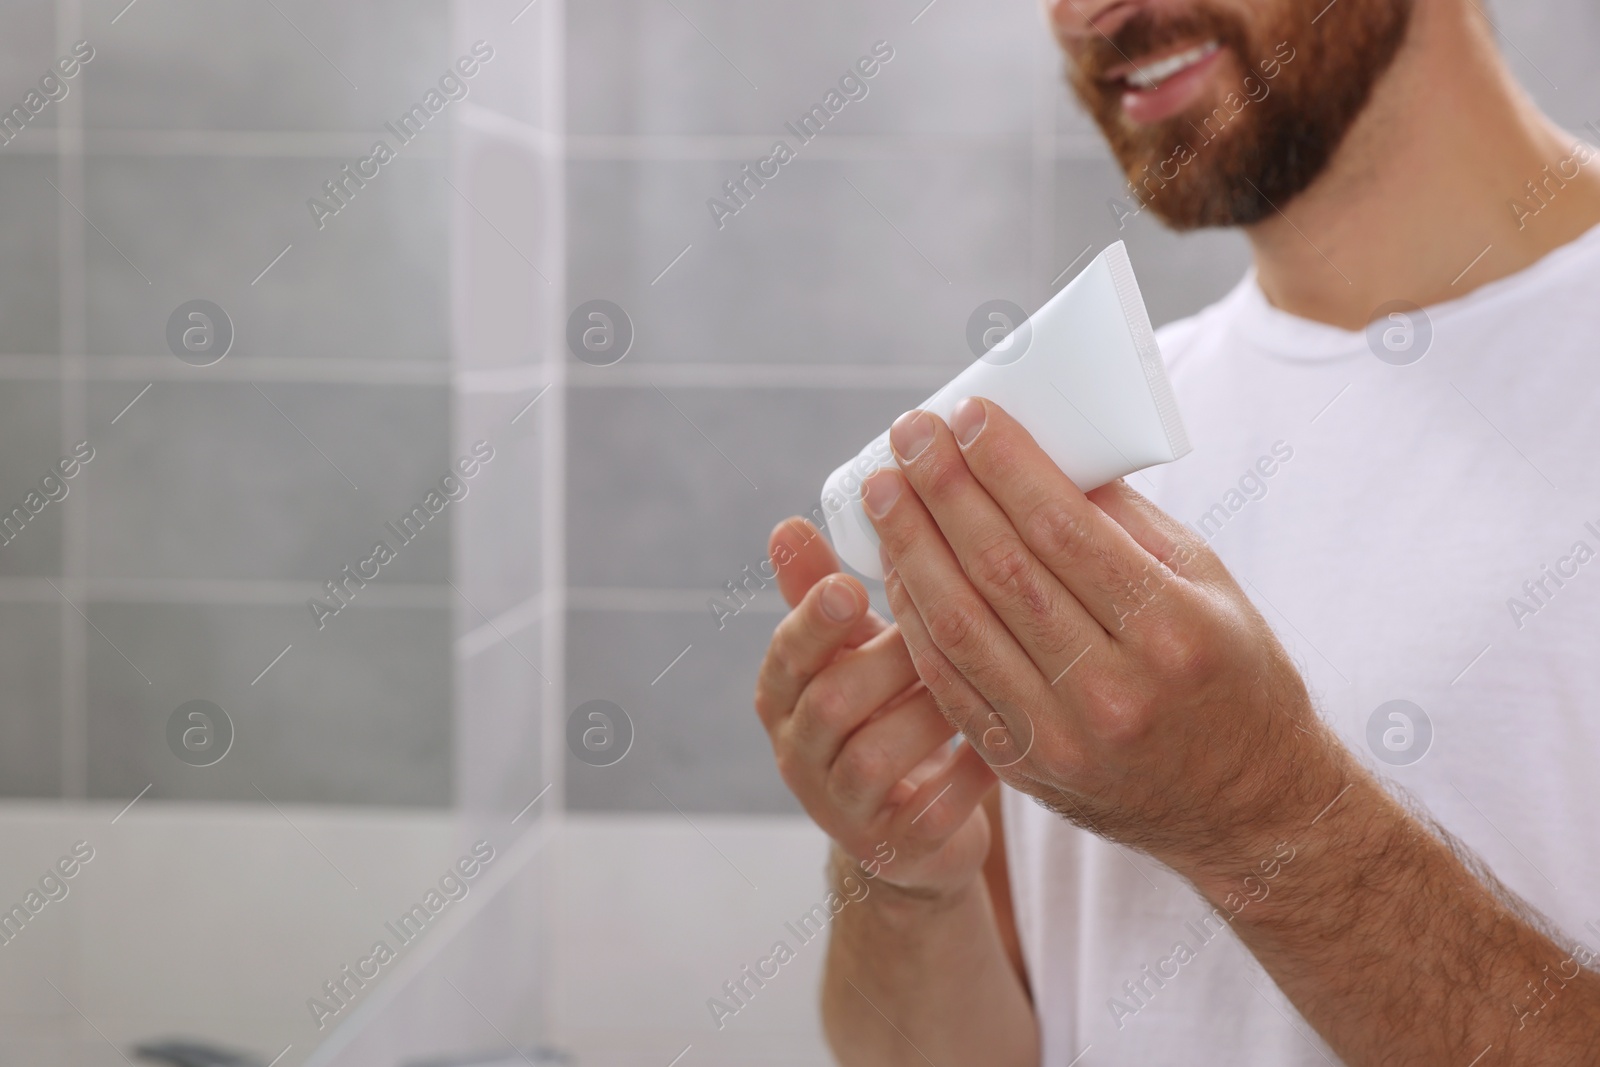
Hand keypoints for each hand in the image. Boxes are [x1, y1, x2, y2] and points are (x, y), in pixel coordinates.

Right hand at [753, 518, 997, 895]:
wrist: (909, 826)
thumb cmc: (884, 710)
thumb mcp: (849, 651)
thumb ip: (819, 593)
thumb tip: (786, 526)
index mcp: (783, 695)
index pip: (785, 654)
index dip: (814, 622)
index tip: (851, 588)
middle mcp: (800, 754)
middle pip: (830, 702)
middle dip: (889, 660)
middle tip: (948, 623)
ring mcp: (843, 809)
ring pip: (877, 758)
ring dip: (931, 711)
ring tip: (982, 676)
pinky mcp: (895, 848)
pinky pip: (932, 811)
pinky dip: (969, 772)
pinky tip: (1001, 740)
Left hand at [862, 398, 1343, 873]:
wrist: (1246, 809)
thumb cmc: (1233, 677)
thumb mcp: (1211, 585)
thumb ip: (1126, 521)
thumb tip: (1046, 453)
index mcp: (1171, 630)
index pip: (1063, 527)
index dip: (1004, 464)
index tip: (967, 414)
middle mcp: (1113, 688)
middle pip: (1000, 569)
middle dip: (943, 491)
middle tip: (908, 433)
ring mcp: (1062, 736)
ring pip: (961, 624)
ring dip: (911, 547)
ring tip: (884, 491)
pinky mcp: (1025, 765)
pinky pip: (949, 681)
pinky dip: (914, 618)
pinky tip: (895, 567)